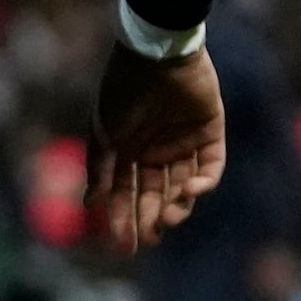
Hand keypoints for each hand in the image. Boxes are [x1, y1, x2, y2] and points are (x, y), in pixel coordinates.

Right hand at [87, 42, 225, 252]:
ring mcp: (184, 143)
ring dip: (177, 205)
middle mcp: (155, 149)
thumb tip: (90, 205)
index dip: (122, 217)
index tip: (122, 245)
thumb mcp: (103, 131)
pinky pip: (211, 167)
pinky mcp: (210, 134)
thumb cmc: (122, 91)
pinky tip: (189, 189)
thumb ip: (99, 168)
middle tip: (149, 240)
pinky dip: (203, 183)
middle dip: (150, 218)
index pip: (125, 191)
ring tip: (167, 216)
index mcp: (127, 149)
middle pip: (154, 194)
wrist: (156, 55)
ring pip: (183, 187)